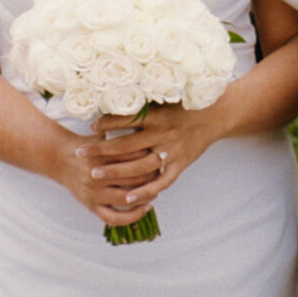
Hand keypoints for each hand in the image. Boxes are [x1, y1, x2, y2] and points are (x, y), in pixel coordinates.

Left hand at [64, 103, 213, 229]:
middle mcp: (163, 134)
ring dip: (116, 171)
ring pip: (140, 166)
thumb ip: (143, 104)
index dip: (107, 123)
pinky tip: (127, 198)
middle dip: (101, 150)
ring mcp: (172, 151)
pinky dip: (144, 191)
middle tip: (80, 155)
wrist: (216, 115)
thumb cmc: (186, 105)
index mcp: (158, 115)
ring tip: (95, 174)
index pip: (127, 119)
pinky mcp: (180, 164)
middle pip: (127, 144)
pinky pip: (161, 181)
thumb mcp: (166, 98)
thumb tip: (115, 99)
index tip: (91, 128)